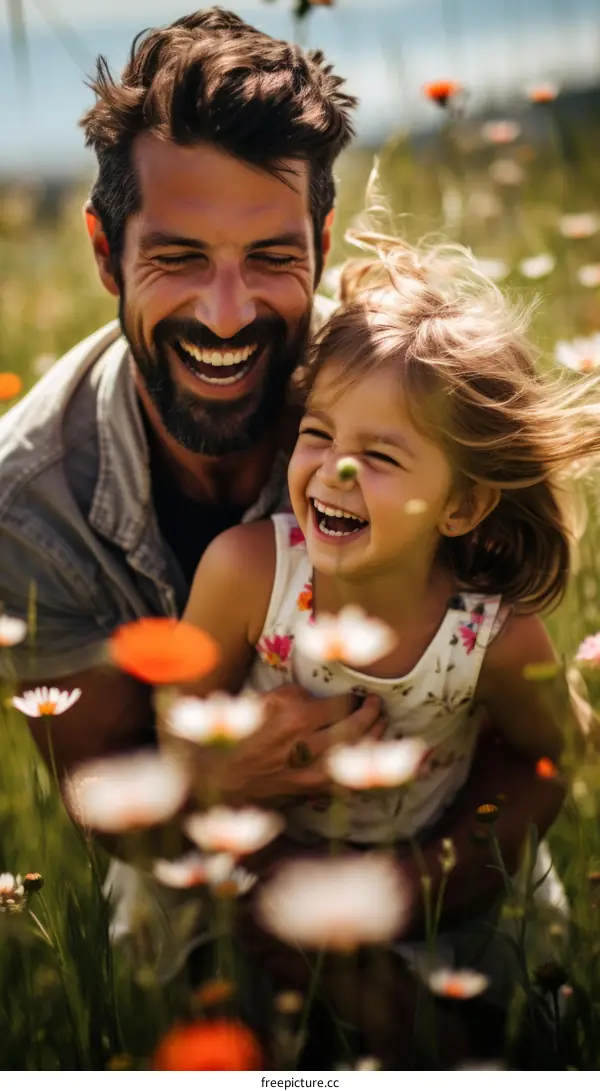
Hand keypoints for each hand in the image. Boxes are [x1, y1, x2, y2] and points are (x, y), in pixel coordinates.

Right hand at [207, 684, 384, 805]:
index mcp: (297, 719)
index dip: (354, 698)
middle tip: (377, 705)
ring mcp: (312, 772)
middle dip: (372, 714)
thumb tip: (319, 697)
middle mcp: (309, 746)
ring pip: (356, 755)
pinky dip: (361, 767)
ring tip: (381, 725)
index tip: (358, 695)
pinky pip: (345, 778)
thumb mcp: (263, 701)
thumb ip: (295, 694)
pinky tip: (368, 756)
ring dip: (374, 739)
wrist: (223, 776)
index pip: (341, 705)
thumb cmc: (241, 735)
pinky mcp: (310, 791)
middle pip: (356, 729)